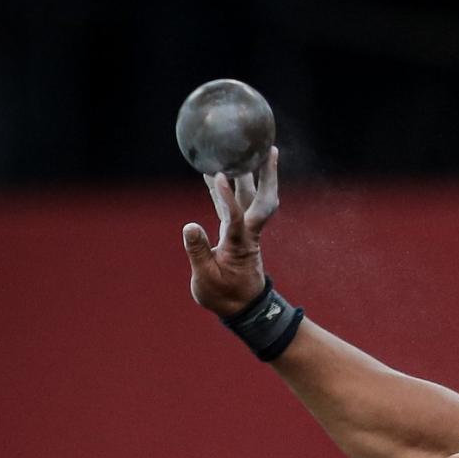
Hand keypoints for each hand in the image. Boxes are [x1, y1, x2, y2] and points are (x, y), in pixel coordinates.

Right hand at [181, 146, 280, 316]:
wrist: (243, 308)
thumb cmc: (225, 296)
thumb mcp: (206, 280)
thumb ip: (198, 253)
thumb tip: (189, 226)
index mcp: (240, 245)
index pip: (235, 216)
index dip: (225, 196)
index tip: (217, 175)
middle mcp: (247, 233)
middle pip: (261, 199)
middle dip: (266, 175)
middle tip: (269, 149)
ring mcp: (244, 231)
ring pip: (250, 198)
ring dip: (249, 174)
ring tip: (244, 149)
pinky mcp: (236, 232)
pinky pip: (233, 204)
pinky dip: (225, 188)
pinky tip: (213, 172)